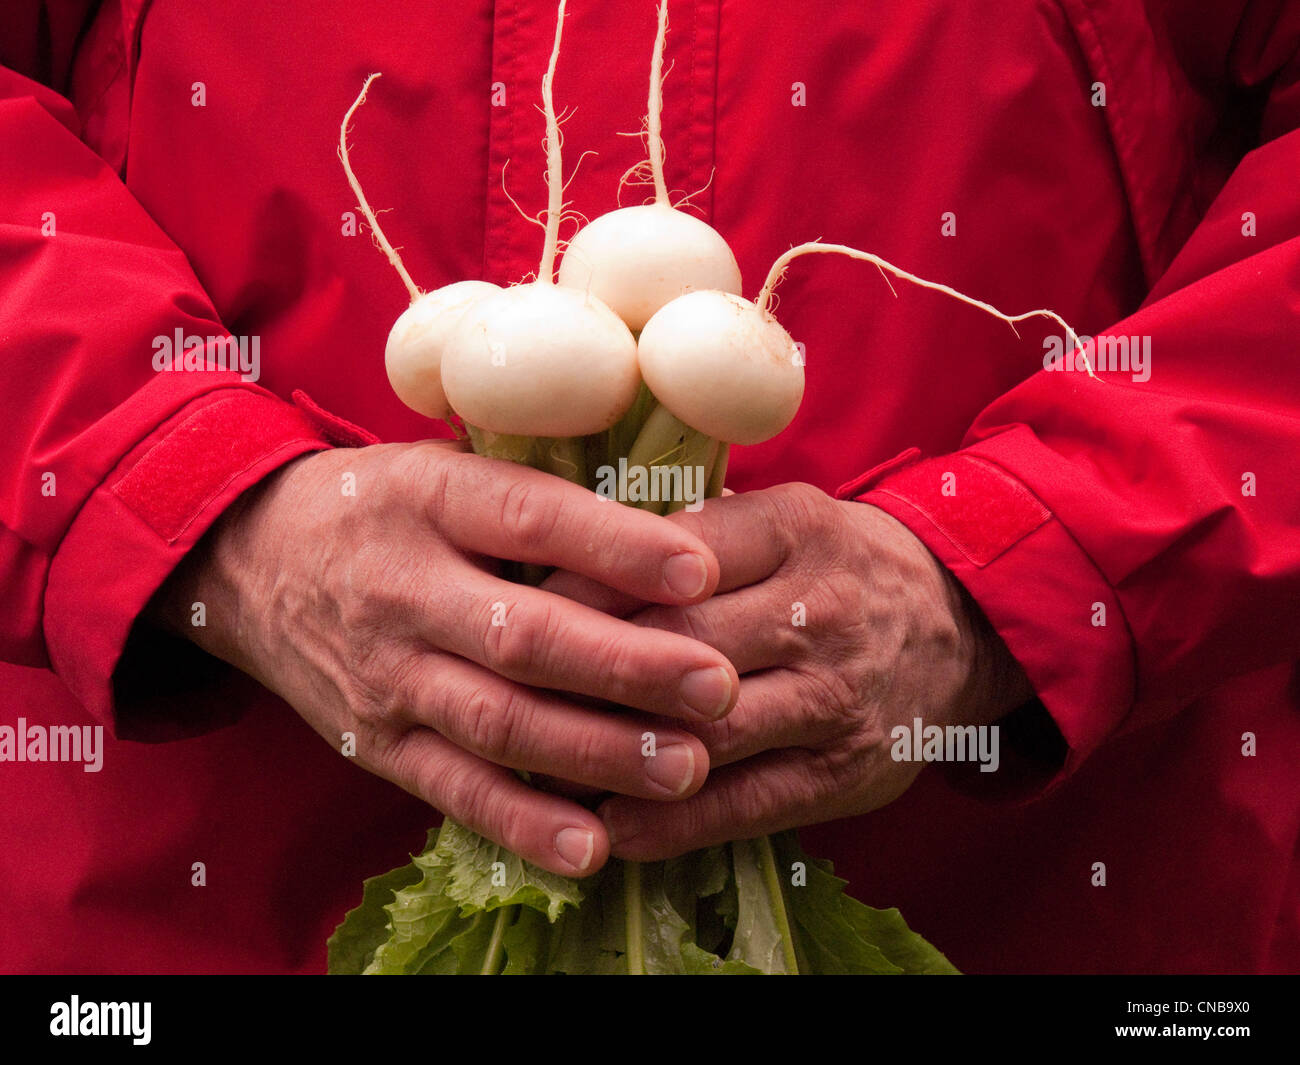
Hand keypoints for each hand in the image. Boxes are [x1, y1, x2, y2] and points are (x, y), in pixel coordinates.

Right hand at [149, 441, 740, 875]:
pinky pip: (453, 789)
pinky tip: (594, 847)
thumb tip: (666, 520)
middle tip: (720, 687)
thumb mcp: (440, 470)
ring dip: (596, 751)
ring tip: (686, 768)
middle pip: (524, 636)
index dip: (615, 547)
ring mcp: (387, 676)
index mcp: (429, 502)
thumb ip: (535, 494)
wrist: (246, 561)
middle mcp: (405, 591)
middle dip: (628, 666)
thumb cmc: (377, 509)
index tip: (702, 570)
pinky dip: (522, 823)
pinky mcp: (376, 743)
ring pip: (498, 721)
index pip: (529, 521)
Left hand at [544, 482, 1030, 858]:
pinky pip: (746, 804)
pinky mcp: (844, 773)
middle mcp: (818, 610)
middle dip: (583, 673)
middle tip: (499, 692)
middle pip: (679, 644)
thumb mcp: (782, 519)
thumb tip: (568, 541)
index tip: (512, 604)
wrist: (957, 626)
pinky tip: (608, 828)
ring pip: (707, 731)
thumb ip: (693, 533)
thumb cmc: (836, 566)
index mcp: (793, 530)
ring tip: (534, 770)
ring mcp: (834, 697)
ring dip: (613, 756)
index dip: (583, 585)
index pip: (671, 557)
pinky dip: (671, 822)